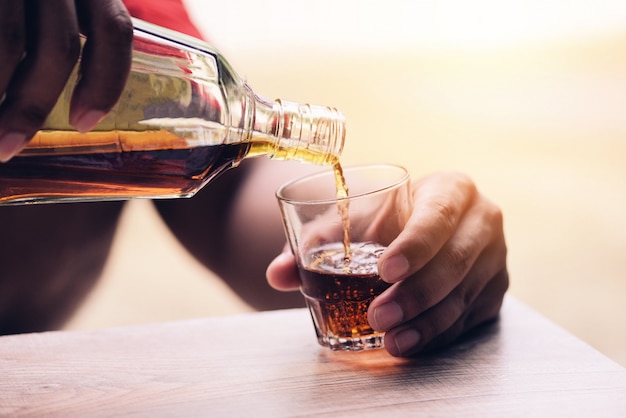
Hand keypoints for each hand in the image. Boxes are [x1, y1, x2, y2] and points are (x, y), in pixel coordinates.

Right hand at [0, 1, 132, 161]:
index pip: (113, 28)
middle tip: (9, 146)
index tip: (85, 122)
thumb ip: (49, 27)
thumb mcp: (39, 0)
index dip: (106, 82)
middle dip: (33, 105)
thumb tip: (50, 101)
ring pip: (8, 45)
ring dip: (0, 97)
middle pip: (58, 46)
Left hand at [266, 171, 508, 356]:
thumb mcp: (355, 219)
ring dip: (426, 323)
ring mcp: (494, 259)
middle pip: (456, 261)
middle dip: (416, 294)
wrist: (422, 227)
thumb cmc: (387, 218)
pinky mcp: (494, 292)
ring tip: (390, 339)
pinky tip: (409, 343)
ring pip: (464, 296)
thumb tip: (277, 273)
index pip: (439, 215)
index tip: (385, 271)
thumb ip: (316, 240)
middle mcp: (482, 221)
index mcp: (452, 189)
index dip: (416, 244)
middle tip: (378, 316)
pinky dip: (437, 335)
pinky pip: (469, 319)